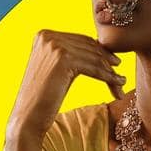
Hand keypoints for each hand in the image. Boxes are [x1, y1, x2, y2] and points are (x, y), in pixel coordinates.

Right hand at [8, 29, 125, 140]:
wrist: (28, 116)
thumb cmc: (44, 96)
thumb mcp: (56, 68)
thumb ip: (70, 54)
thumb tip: (99, 46)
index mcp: (45, 35)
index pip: (81, 40)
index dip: (100, 52)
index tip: (115, 64)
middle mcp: (48, 36)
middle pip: (89, 48)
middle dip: (107, 63)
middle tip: (121, 76)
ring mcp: (54, 46)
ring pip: (94, 58)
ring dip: (111, 73)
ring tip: (121, 83)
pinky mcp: (63, 59)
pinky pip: (95, 68)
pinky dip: (109, 77)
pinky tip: (118, 85)